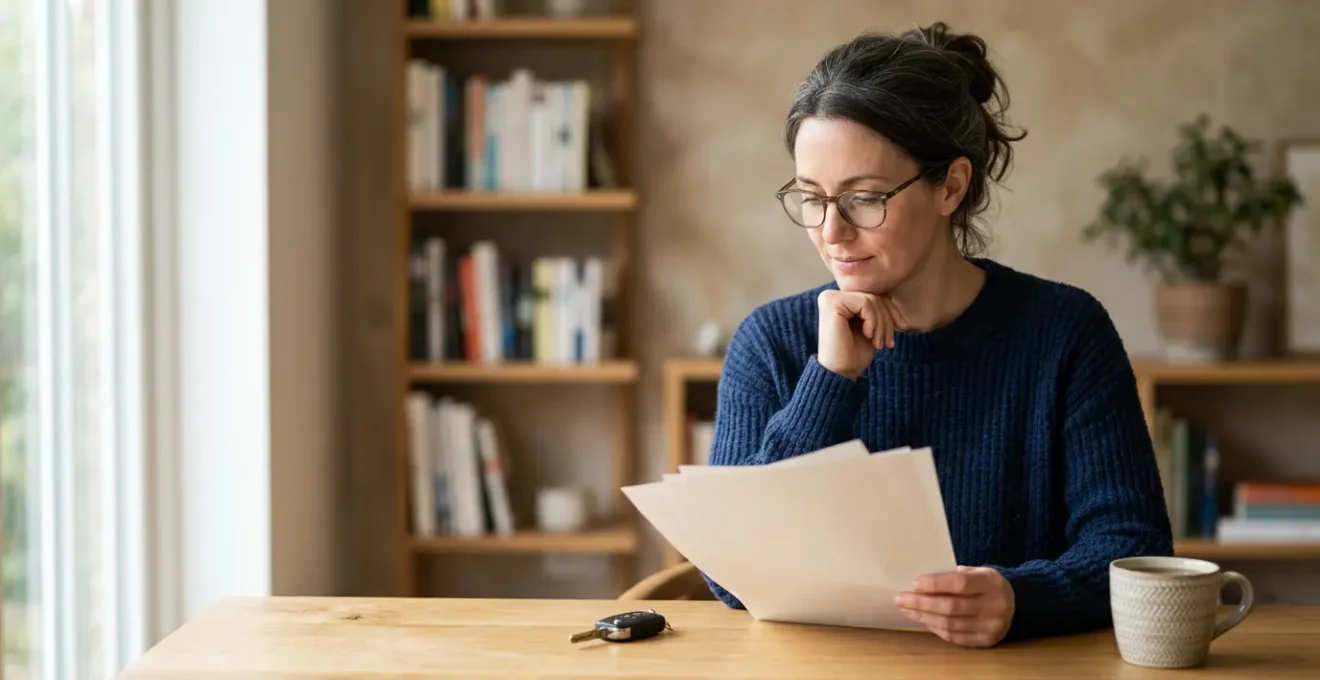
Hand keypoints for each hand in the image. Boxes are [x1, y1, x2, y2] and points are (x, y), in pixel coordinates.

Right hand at [816, 290, 905, 379]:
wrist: (841, 374)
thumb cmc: (855, 353)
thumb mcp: (872, 327)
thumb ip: (877, 308)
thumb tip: (892, 291)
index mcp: (839, 300)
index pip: (873, 294)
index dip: (891, 310)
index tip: (902, 327)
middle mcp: (830, 295)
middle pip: (873, 296)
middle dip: (888, 319)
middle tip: (888, 341)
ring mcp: (829, 298)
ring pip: (871, 299)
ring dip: (882, 324)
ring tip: (879, 343)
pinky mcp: (832, 303)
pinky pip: (865, 303)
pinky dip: (873, 321)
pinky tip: (868, 336)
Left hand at [894, 566, 1014, 647]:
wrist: (1016, 604)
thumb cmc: (986, 584)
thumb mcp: (977, 571)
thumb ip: (953, 575)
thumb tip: (920, 582)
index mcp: (991, 582)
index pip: (960, 584)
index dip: (936, 584)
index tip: (915, 582)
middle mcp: (994, 606)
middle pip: (951, 607)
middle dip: (922, 603)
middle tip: (901, 598)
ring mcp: (991, 626)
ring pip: (950, 624)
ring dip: (924, 617)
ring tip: (907, 609)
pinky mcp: (986, 641)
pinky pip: (955, 637)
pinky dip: (936, 628)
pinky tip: (923, 620)